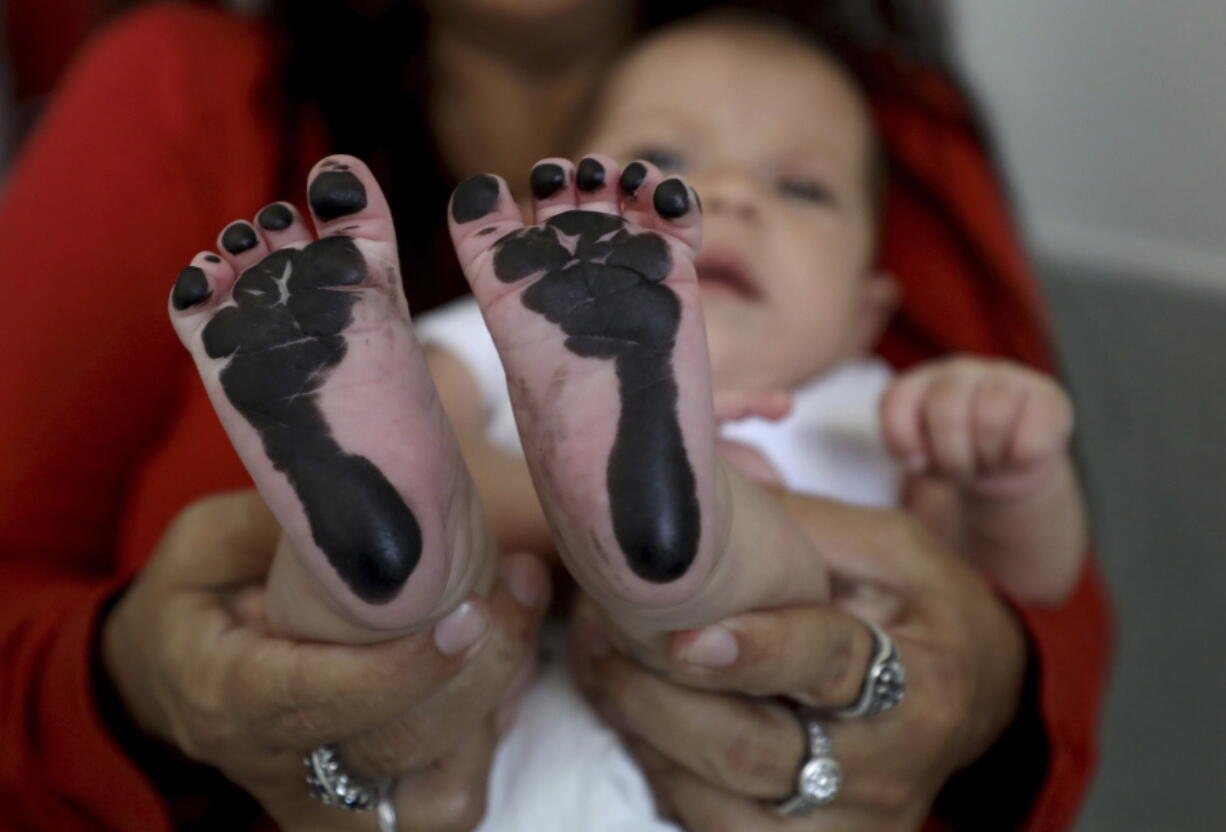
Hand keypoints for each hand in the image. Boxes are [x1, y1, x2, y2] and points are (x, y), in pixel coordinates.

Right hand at [102, 490, 549, 830]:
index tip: (466, 612)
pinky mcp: (375, 813)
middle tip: (521, 581)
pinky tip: (502, 659)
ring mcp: (331, 806)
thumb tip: (382, 500)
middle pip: (398, 745)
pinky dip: (492, 729)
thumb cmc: (193, 600)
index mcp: (228, 700)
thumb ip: (278, 524)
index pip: (318, 702)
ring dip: (497, 697)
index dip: (402, 668)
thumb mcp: (204, 541)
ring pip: (443, 789)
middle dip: (480, 666)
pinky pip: (455, 794)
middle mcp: (281, 770)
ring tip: (520, 607)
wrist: (173, 683)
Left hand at [571, 496, 1026, 830]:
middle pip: (755, 754)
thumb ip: (803, 529)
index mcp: (919, 680)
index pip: (830, 668)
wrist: (974, 702)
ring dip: (644, 734)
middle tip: (601, 634)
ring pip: (720, 804)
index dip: (758, 651)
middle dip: (661, 697)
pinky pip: (710, 826)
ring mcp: (848, 824)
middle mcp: (886, 770)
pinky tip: (630, 714)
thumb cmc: (924, 610)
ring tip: (599, 665)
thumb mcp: (890, 548)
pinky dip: (659, 770)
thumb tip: (699, 500)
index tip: (686, 634)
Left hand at [880, 356, 1072, 499]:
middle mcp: (960, 371)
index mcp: (921, 382)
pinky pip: (1032, 435)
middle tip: (961, 471)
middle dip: (952, 456)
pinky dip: (1021, 458)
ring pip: (990, 418)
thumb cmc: (959, 458)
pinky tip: (1018, 459)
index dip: (902, 439)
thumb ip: (907, 448)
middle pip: (947, 410)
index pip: (898, 399)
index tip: (915, 463)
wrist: (1010, 469)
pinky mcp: (1048, 397)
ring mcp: (1006, 377)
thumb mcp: (923, 457)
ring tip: (989, 463)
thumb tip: (916, 457)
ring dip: (987, 457)